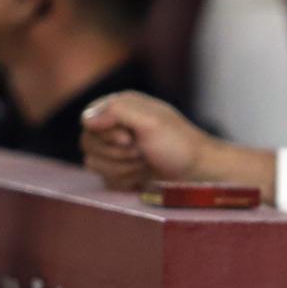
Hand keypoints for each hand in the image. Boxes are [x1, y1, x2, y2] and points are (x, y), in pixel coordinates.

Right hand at [81, 92, 214, 190]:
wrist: (199, 174)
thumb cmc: (179, 144)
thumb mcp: (151, 120)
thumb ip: (117, 112)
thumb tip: (87, 120)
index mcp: (121, 107)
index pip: (88, 121)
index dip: (106, 134)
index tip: (130, 139)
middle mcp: (115, 126)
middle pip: (88, 144)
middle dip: (118, 153)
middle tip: (142, 153)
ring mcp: (116, 151)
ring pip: (94, 163)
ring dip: (123, 168)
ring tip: (145, 164)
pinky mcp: (120, 172)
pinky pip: (105, 179)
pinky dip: (125, 180)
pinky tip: (143, 176)